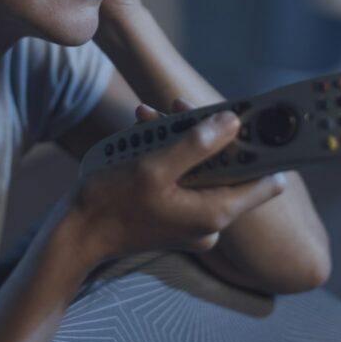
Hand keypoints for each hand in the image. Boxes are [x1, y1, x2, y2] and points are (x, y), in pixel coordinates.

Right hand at [68, 103, 287, 262]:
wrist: (75, 235)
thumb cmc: (110, 203)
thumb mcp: (153, 167)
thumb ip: (197, 144)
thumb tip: (233, 122)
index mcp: (214, 213)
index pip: (265, 180)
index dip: (261, 146)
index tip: (249, 117)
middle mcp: (210, 221)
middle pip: (228, 167)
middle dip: (205, 132)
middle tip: (176, 106)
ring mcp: (192, 220)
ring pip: (202, 168)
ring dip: (180, 139)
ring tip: (148, 116)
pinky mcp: (175, 215)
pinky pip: (184, 179)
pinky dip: (168, 156)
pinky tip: (143, 134)